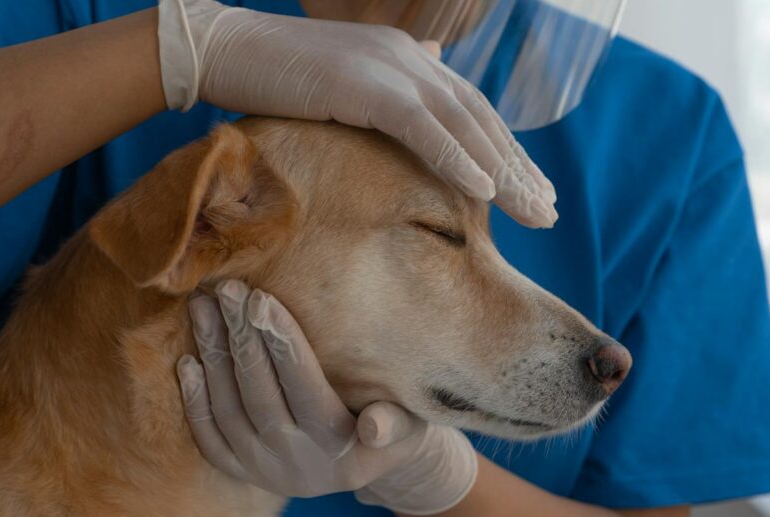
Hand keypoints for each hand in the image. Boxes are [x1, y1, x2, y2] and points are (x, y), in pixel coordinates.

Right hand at [157, 0, 556, 227]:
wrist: (223, 50)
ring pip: (465, 127)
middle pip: (480, 120)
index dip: (505, 152)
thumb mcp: (339, 90)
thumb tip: (413, 111)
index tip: (530, 191)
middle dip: (518, 169)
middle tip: (547, 213)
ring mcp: (392, 69)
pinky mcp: (367, 86)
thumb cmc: (271, 78)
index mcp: (407, 60)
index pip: (470, 111)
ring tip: (535, 213)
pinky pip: (425, 130)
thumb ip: (381, 101)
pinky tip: (488, 193)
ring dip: (504, 173)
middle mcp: (410, 60)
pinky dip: (460, 161)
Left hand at [176, 280, 477, 514]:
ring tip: (203, 308)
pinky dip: (196, 401)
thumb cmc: (395, 428)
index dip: (282, 344)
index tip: (261, 299)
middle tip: (225, 290)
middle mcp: (297, 466)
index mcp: (340, 450)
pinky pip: (210, 438)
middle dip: (241, 338)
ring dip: (213, 357)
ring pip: (229, 412)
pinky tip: (187, 361)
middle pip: (260, 395)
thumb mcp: (411, 428)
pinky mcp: (243, 474)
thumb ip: (396, 423)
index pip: (306, 388)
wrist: (368, 466)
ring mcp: (265, 473)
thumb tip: (375, 426)